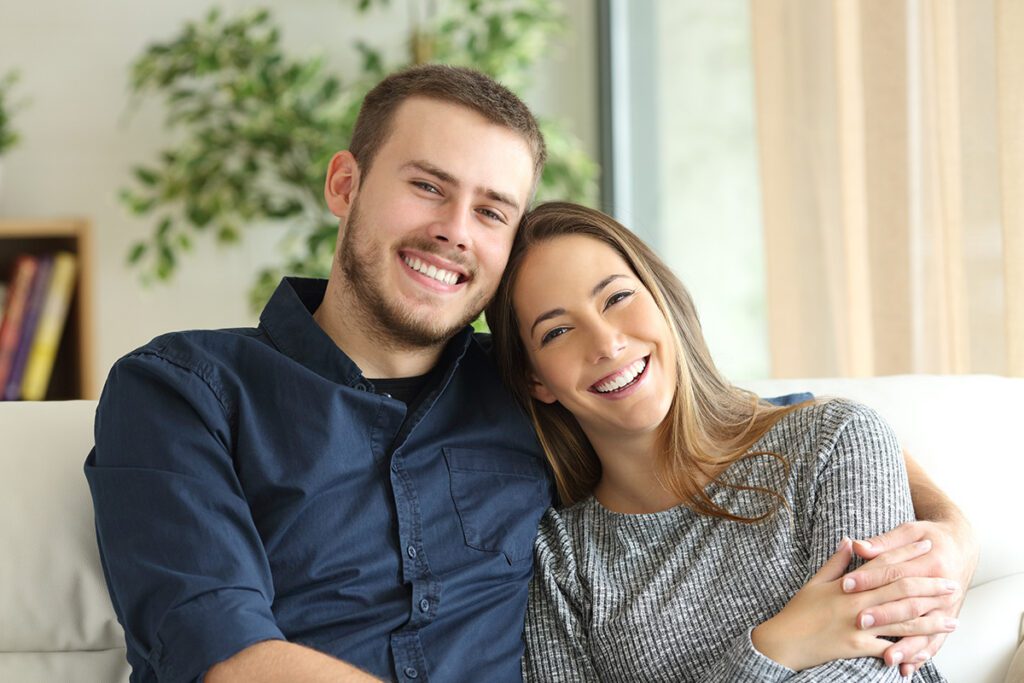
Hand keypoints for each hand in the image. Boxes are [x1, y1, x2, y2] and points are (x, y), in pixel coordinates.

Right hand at [751, 538, 957, 671]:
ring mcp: (859, 626)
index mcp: (848, 584)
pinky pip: (889, 648)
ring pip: (903, 621)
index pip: (884, 563)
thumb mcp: (815, 582)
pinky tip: (927, 648)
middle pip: (901, 591)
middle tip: (952, 584)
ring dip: (931, 621)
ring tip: (952, 620)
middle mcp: (857, 603)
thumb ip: (836, 562)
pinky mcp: (858, 647)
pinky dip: (908, 649)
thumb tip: (851, 540)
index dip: (906, 553)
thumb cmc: (799, 611)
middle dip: (929, 587)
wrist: (784, 641)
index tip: (926, 545)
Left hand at [843, 519, 979, 674]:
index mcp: (931, 561)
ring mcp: (947, 605)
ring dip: (905, 645)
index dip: (868, 578)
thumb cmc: (929, 536)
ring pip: (924, 628)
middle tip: (859, 621)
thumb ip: (884, 542)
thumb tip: (858, 546)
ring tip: (886, 658)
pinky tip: (907, 667)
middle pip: (908, 602)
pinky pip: (936, 641)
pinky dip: (921, 654)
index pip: (894, 571)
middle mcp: (942, 586)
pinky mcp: (948, 618)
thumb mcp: (910, 531)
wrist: (961, 546)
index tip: (845, 584)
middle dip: (883, 614)